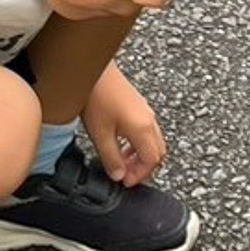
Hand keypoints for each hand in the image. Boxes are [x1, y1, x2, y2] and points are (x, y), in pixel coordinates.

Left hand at [80, 63, 165, 186]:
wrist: (92, 68)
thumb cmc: (96, 96)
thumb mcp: (100, 134)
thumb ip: (111, 158)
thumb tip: (118, 176)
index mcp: (142, 128)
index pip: (151, 160)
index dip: (140, 175)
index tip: (124, 182)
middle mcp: (148, 119)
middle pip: (157, 152)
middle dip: (144, 168)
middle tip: (126, 176)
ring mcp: (145, 110)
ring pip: (153, 141)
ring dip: (141, 156)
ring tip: (122, 162)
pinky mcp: (138, 104)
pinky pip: (147, 130)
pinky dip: (138, 143)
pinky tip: (121, 144)